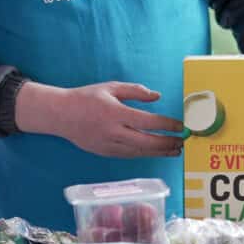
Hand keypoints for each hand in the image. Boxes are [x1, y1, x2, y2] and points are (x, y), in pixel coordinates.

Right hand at [15, 81, 183, 158]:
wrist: (61, 115)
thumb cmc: (86, 98)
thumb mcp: (111, 88)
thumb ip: (135, 91)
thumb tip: (157, 96)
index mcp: (115, 113)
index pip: (148, 122)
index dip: (167, 125)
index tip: (181, 126)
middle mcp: (113, 132)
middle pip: (147, 142)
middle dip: (167, 144)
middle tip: (182, 142)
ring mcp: (108, 145)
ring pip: (139, 152)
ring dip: (159, 152)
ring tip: (174, 150)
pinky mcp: (105, 153)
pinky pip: (129, 155)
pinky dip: (144, 154)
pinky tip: (155, 152)